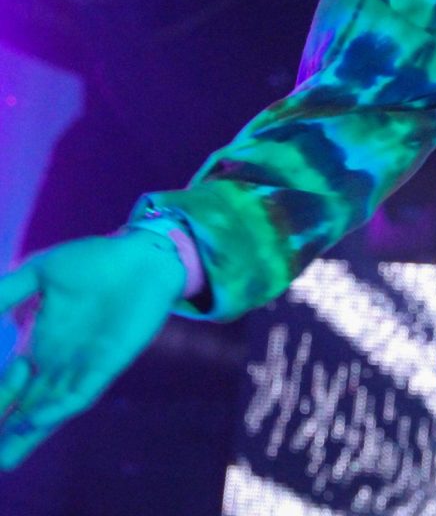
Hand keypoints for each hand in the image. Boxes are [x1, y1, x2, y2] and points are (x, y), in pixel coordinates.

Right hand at [0, 232, 185, 469]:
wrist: (143, 254)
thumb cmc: (96, 260)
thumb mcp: (42, 272)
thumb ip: (7, 291)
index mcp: (42, 342)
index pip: (12, 382)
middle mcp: (60, 361)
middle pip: (28, 405)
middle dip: (8, 430)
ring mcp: (84, 365)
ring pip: (51, 409)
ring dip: (29, 433)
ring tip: (6, 459)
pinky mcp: (108, 364)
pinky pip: (81, 393)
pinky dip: (59, 408)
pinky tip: (36, 418)